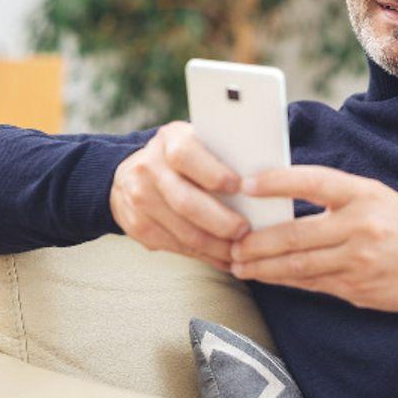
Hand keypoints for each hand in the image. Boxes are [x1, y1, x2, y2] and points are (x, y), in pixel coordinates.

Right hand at [110, 121, 247, 270]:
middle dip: (220, 222)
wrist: (132, 174)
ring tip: (239, 251)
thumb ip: (223, 155)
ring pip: (182, 232)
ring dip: (215, 247)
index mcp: (169, 140)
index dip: (213, 173)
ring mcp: (138, 198)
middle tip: (245, 231)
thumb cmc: (186, 159)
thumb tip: (265, 179)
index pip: (185, 156)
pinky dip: (202, 256)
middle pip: (185, 202)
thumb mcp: (199, 144)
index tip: (240, 188)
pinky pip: (174, 246)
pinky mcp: (136, 226)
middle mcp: (148, 167)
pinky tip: (222, 257)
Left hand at [230, 166, 397, 311]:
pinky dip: (285, 281)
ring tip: (239, 265)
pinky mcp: (356, 289)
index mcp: (363, 194)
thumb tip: (282, 199)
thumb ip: (334, 195)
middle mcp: (359, 226)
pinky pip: (311, 284)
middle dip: (257, 242)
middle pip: (294, 234)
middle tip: (232, 243)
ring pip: (297, 266)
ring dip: (263, 267)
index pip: (311, 181)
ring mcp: (357, 261)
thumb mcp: (375, 195)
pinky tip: (267, 278)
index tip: (247, 184)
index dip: (276, 181)